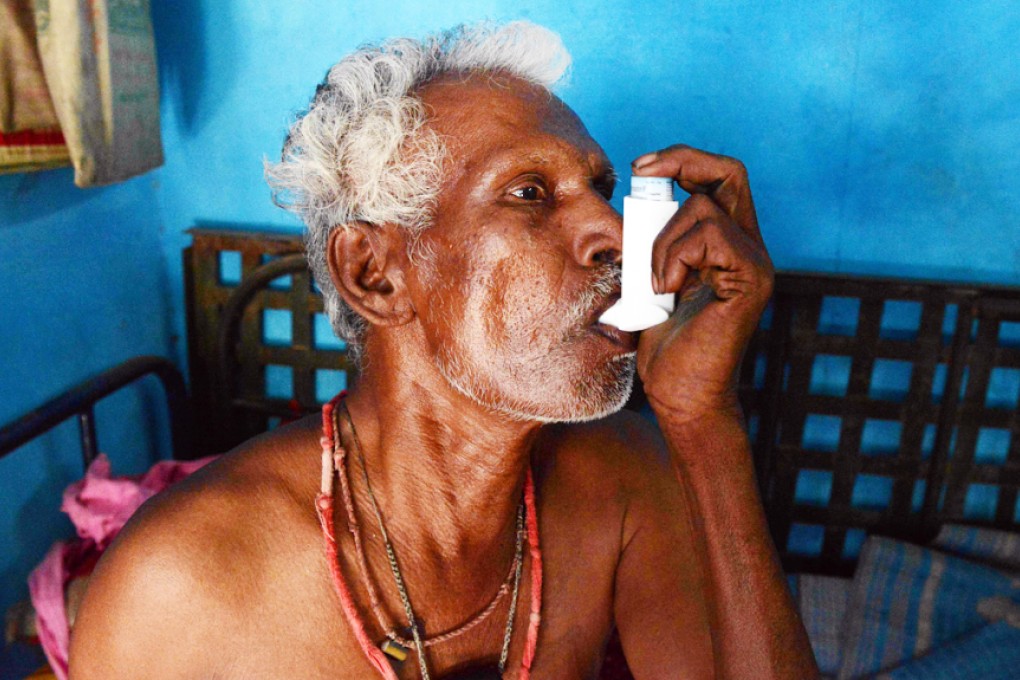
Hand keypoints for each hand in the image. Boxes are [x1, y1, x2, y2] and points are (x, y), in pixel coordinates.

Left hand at [632, 145, 773, 419]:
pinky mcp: (752, 280)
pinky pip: (709, 237)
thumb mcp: (649, 278)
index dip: (682, 160)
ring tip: (654, 284)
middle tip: (639, 172)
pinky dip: (674, 258)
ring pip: (702, 209)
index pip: (719, 177)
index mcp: (727, 242)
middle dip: (680, 161)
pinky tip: (668, 291)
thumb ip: (654, 240)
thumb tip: (635, 200)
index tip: (640, 167)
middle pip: (729, 172)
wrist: (679, 392)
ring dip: (661, 241)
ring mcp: (755, 262)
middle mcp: (748, 246)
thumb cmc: (662, 342)